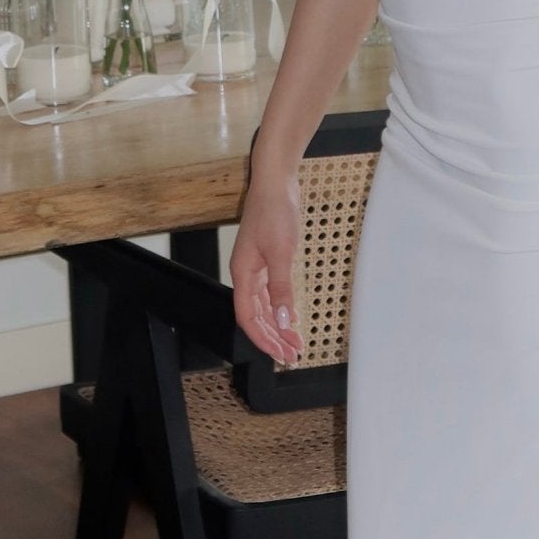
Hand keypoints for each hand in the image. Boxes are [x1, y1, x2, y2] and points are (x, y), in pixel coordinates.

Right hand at [230, 170, 305, 365]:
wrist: (276, 182)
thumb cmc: (275, 212)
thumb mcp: (281, 252)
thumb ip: (281, 288)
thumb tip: (282, 319)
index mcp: (242, 274)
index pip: (248, 317)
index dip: (263, 339)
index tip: (280, 354)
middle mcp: (246, 275)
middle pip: (255, 317)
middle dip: (272, 338)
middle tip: (292, 356)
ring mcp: (255, 268)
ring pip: (263, 307)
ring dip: (277, 327)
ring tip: (295, 344)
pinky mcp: (266, 261)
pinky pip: (269, 294)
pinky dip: (279, 309)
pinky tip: (290, 319)